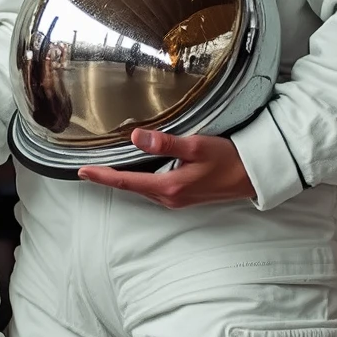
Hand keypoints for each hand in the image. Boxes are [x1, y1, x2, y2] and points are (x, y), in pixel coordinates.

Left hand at [77, 129, 254, 208]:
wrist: (254, 177)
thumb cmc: (229, 160)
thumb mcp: (197, 146)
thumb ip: (165, 143)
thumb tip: (136, 138)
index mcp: (169, 187)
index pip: (126, 182)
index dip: (102, 176)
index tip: (82, 171)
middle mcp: (169, 198)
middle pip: (131, 187)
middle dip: (109, 178)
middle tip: (87, 169)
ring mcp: (177, 199)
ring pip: (142, 189)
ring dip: (123, 180)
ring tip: (104, 169)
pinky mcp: (184, 195)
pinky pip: (153, 188)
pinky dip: (140, 180)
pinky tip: (135, 171)